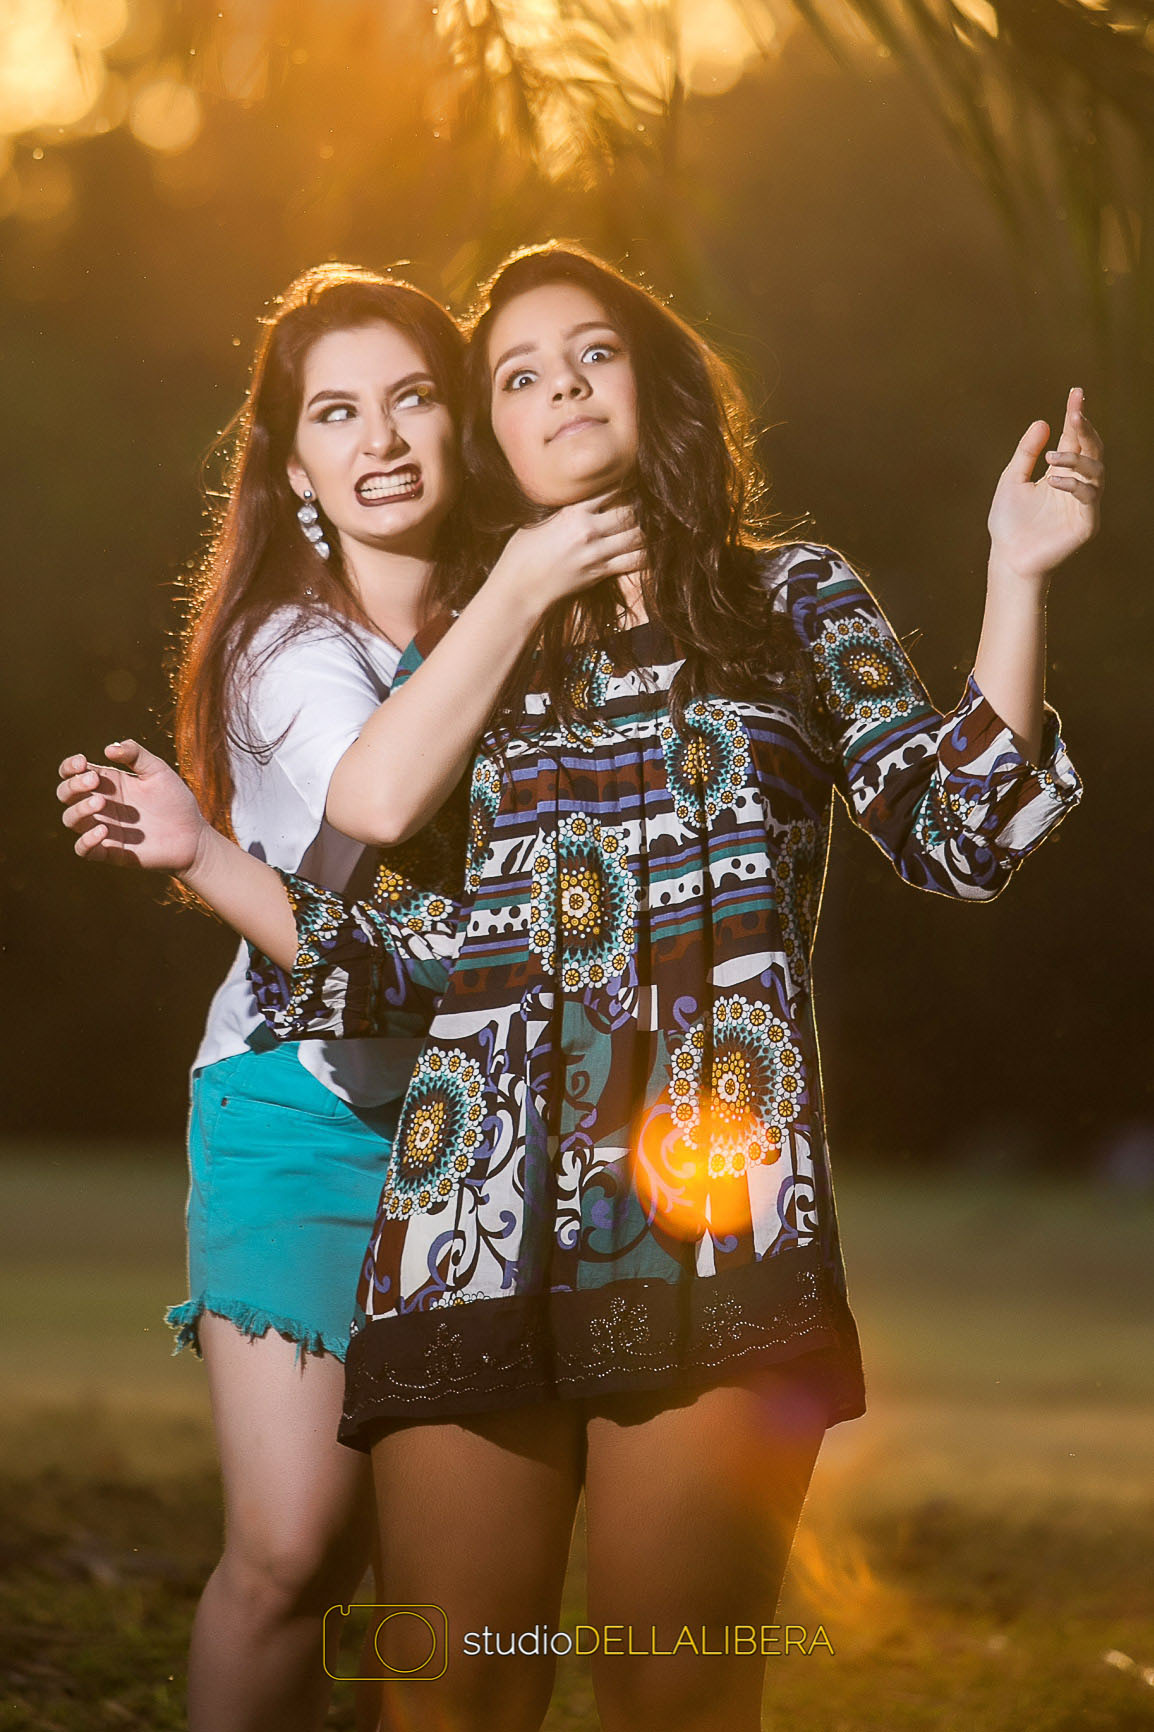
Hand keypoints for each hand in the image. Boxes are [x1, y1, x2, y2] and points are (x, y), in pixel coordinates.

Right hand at [57, 739, 208, 873]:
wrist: (194, 836)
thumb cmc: (175, 801)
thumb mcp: (158, 771)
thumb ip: (135, 754)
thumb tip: (108, 748)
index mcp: (109, 783)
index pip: (73, 773)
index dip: (69, 766)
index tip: (82, 762)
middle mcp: (101, 805)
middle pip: (66, 793)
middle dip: (73, 785)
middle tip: (95, 781)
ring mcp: (103, 828)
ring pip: (70, 819)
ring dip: (79, 809)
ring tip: (101, 803)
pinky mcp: (110, 851)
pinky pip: (82, 849)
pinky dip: (86, 840)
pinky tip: (103, 830)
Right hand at [490, 491, 646, 616]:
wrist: (520, 587)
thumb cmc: (522, 553)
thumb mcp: (540, 521)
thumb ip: (565, 510)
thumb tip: (581, 500)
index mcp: (572, 513)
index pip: (609, 490)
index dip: (625, 484)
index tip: (634, 481)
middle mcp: (588, 530)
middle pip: (629, 512)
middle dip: (641, 507)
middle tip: (649, 505)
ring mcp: (596, 553)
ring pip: (636, 536)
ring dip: (646, 530)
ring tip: (653, 525)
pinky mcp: (600, 573)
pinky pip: (633, 561)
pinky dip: (645, 554)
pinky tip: (650, 548)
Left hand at [987, 387, 1103, 584]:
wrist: (1008, 558)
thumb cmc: (1009, 522)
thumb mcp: (1012, 480)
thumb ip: (1026, 453)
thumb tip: (1043, 421)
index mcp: (1060, 471)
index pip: (1074, 438)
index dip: (1076, 415)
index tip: (1076, 392)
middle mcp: (1076, 484)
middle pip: (1091, 449)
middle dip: (1084, 429)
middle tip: (1075, 413)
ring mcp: (1084, 504)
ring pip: (1096, 471)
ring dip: (1076, 459)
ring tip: (1052, 458)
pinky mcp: (1086, 524)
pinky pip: (1089, 497)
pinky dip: (1073, 486)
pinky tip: (1053, 481)